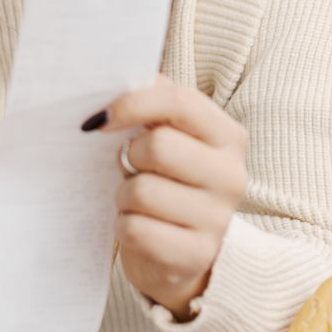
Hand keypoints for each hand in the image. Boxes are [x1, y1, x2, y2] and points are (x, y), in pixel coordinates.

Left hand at [90, 75, 248, 319]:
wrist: (182, 254)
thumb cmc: (167, 182)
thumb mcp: (168, 137)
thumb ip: (153, 103)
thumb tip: (119, 76)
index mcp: (227, 136)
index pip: (179, 101)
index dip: (131, 104)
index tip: (99, 120)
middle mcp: (232, 175)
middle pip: (157, 146)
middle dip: (129, 158)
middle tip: (132, 170)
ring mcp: (218, 219)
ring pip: (141, 191)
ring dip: (124, 197)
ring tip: (138, 203)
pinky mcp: (196, 255)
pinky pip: (135, 229)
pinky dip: (125, 228)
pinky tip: (142, 228)